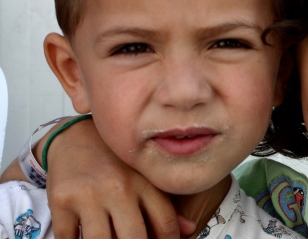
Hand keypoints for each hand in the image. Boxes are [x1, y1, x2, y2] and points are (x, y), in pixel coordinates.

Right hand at [42, 118, 185, 238]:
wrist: (75, 136)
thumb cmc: (116, 164)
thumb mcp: (143, 178)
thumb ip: (165, 206)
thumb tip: (190, 230)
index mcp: (144, 182)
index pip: (165, 223)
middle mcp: (119, 187)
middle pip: (135, 237)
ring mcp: (88, 194)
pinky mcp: (61, 200)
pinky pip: (68, 238)